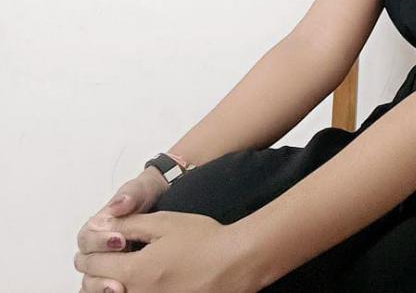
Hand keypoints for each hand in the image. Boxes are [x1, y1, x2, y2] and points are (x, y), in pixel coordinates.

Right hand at [74, 168, 167, 292]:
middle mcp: (98, 247)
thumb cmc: (146, 194)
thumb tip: (119, 205)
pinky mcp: (118, 275)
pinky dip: (107, 291)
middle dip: (100, 270)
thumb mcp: (140, 190)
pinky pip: (104, 289)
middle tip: (119, 272)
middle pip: (86, 265)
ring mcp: (107, 263)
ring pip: (91, 282)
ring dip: (101, 285)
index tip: (120, 240)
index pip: (86, 239)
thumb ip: (130, 195)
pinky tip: (122, 292)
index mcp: (97, 226)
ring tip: (120, 289)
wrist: (165, 198)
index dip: (100, 242)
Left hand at [74, 211, 256, 292]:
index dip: (88, 253)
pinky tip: (133, 282)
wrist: (233, 262)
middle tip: (97, 259)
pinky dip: (128, 291)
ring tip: (114, 273)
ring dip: (107, 285)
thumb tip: (101, 225)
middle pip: (98, 288)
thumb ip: (129, 225)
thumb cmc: (202, 238)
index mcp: (134, 271)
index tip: (89, 245)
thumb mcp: (164, 223)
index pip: (95, 266)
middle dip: (93, 272)